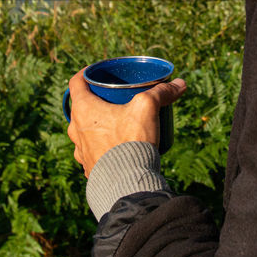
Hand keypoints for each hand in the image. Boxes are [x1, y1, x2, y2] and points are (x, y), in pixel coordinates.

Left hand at [66, 68, 185, 176]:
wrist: (126, 183)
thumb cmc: (130, 140)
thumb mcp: (147, 109)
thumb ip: (162, 93)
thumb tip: (180, 83)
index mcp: (83, 110)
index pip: (76, 82)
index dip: (86, 73)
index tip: (97, 72)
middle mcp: (75, 129)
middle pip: (81, 107)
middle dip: (96, 100)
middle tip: (114, 98)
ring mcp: (80, 151)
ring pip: (85, 130)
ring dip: (97, 125)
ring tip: (116, 123)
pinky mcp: (89, 167)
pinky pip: (92, 151)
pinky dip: (101, 146)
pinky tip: (116, 147)